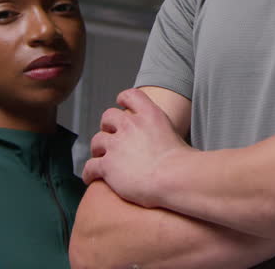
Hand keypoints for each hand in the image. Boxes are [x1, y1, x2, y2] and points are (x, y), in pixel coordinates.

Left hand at [82, 88, 189, 207]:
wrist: (174, 177)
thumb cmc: (184, 163)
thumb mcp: (181, 137)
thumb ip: (172, 137)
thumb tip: (183, 150)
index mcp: (150, 115)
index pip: (131, 95)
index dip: (123, 99)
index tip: (120, 103)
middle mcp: (130, 126)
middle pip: (108, 117)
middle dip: (107, 126)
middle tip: (111, 138)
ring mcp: (116, 145)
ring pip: (97, 141)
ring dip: (98, 149)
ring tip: (101, 158)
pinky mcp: (107, 165)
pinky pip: (90, 166)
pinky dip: (89, 173)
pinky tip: (91, 178)